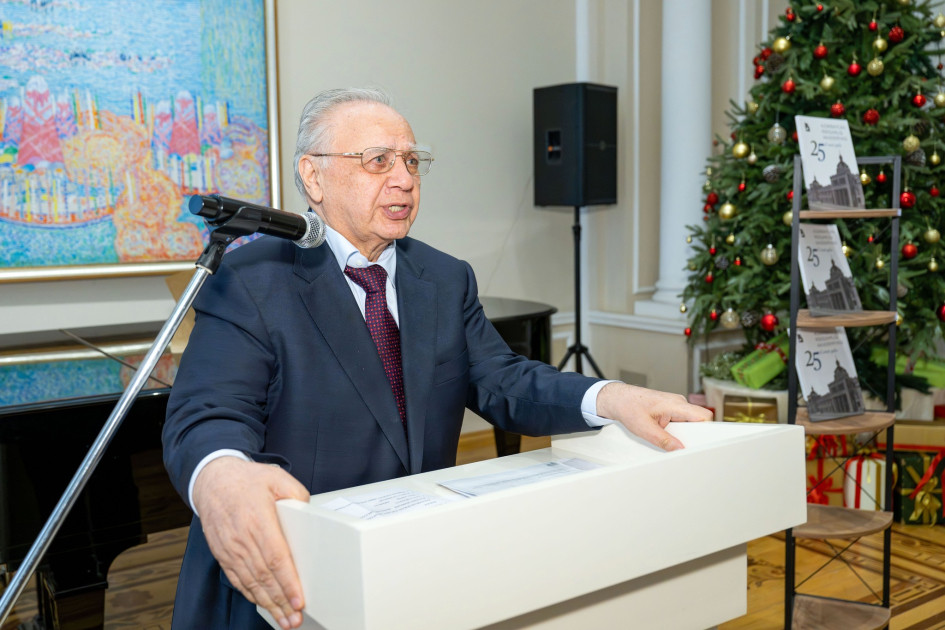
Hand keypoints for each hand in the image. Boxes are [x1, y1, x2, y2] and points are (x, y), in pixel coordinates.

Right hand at [193, 456, 310, 628]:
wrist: (213, 480)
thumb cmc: (247, 480)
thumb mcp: (277, 477)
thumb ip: (297, 495)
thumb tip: (310, 514)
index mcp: (258, 520)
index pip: (276, 558)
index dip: (287, 582)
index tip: (298, 600)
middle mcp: (242, 538)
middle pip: (264, 577)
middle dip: (280, 602)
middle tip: (295, 619)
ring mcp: (230, 548)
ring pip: (250, 583)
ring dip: (268, 604)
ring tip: (283, 620)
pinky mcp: (223, 554)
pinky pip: (237, 579)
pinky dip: (251, 595)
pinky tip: (263, 605)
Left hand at [596, 383, 711, 450]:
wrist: (618, 399)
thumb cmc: (629, 407)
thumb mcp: (644, 428)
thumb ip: (663, 440)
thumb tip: (679, 449)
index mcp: (676, 404)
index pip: (704, 416)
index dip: (707, 430)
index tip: (704, 443)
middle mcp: (678, 403)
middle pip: (698, 421)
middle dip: (692, 435)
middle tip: (682, 445)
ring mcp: (675, 406)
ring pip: (689, 423)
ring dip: (682, 433)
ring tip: (669, 438)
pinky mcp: (670, 410)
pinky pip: (680, 422)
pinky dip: (676, 430)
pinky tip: (666, 435)